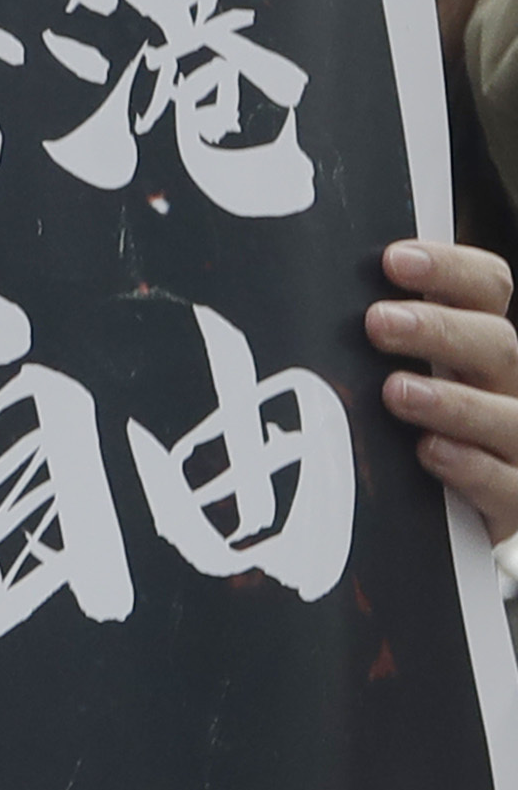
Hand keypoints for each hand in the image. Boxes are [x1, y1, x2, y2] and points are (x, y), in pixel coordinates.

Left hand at [373, 238, 517, 543]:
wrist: (454, 529)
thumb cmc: (406, 436)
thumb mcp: (389, 379)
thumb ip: (370, 344)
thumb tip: (293, 295)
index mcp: (478, 347)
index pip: (486, 288)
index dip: (450, 268)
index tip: (393, 260)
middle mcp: (507, 389)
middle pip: (498, 343)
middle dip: (439, 329)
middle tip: (377, 322)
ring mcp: (517, 446)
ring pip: (509, 416)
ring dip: (453, 401)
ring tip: (396, 391)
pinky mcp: (517, 502)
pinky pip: (509, 484)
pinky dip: (471, 467)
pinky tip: (431, 453)